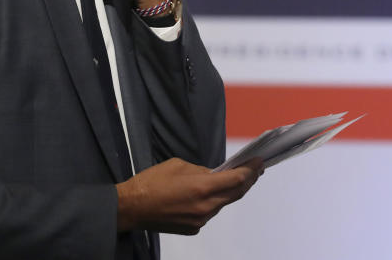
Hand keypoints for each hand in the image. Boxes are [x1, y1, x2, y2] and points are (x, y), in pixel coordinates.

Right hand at [115, 158, 263, 234]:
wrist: (132, 208)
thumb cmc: (152, 182)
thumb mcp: (178, 165)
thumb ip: (200, 170)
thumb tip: (213, 175)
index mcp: (202, 187)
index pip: (236, 179)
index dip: (250, 170)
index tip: (259, 161)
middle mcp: (206, 206)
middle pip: (235, 193)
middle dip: (248, 180)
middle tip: (256, 169)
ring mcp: (200, 220)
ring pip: (222, 204)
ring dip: (230, 191)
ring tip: (235, 179)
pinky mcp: (194, 228)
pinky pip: (209, 212)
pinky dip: (213, 202)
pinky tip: (208, 194)